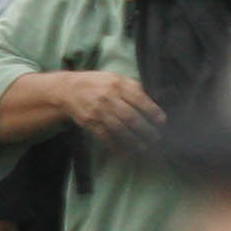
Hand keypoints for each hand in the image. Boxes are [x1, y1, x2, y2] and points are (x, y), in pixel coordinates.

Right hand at [48, 69, 163, 143]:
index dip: (152, 110)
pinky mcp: (90, 123)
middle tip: (156, 137)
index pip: (139, 98)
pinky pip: (105, 136)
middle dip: (145, 129)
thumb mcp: (114, 78)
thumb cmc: (97, 83)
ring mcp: (98, 111)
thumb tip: (152, 99)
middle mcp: (108, 98)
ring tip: (144, 147)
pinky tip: (125, 151)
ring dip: (133, 140)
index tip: (162, 120)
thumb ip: (132, 87)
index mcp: (117, 85)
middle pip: (130, 116)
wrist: (68, 90)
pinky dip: (116, 145)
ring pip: (119, 129)